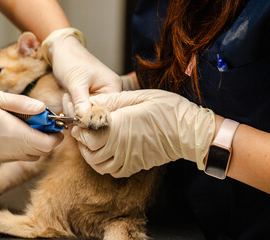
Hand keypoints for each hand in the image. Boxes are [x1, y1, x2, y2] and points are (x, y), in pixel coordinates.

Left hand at [41, 28, 121, 115]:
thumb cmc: (71, 60)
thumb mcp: (76, 82)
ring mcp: (101, 97)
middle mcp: (111, 94)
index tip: (76, 115)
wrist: (62, 51)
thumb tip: (85, 121)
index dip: (90, 116)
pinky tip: (69, 97)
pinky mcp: (91, 99)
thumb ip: (81, 102)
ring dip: (74, 109)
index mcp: (113, 87)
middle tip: (69, 98)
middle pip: (97, 115)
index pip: (107, 112)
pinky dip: (73, 107)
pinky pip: (83, 111)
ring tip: (68, 95)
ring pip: (87, 115)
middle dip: (79, 111)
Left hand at [71, 90, 215, 177]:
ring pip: (97, 164)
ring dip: (90, 153)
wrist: (189, 132)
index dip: (80, 127)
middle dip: (82, 140)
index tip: (80, 119)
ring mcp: (127, 160)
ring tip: (93, 141)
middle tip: (83, 129)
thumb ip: (112, 100)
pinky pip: (111, 172)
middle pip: (88, 151)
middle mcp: (120, 147)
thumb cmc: (167, 110)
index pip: (87, 133)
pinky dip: (103, 163)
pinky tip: (107, 151)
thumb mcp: (138, 97)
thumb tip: (90, 102)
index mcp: (119, 127)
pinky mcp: (134, 167)